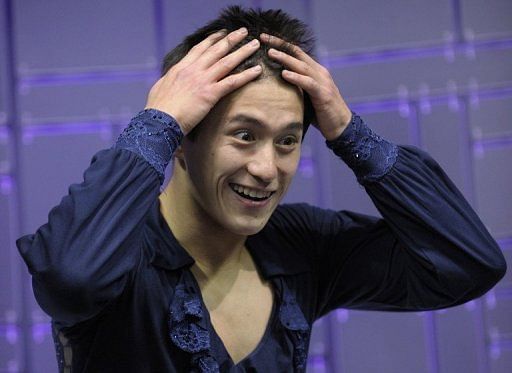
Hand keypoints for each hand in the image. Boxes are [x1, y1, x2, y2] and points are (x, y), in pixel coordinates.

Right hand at [145, 28, 261, 134]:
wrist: (159, 120)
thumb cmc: (158, 109)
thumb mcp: (161, 87)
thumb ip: (171, 79)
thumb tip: (172, 77)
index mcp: (181, 68)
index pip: (199, 49)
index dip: (212, 40)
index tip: (222, 34)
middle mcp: (193, 70)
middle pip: (216, 50)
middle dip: (231, 39)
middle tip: (242, 32)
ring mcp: (203, 80)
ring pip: (227, 62)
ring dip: (243, 51)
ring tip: (255, 44)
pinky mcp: (210, 94)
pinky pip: (232, 81)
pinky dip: (246, 75)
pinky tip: (257, 70)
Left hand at [260, 33, 351, 140]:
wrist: (341, 126)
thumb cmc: (321, 113)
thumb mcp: (306, 97)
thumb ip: (295, 88)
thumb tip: (274, 86)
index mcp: (315, 71)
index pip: (296, 53)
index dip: (281, 44)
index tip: (265, 38)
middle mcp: (320, 72)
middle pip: (298, 54)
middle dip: (280, 45)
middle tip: (263, 37)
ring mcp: (323, 82)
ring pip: (302, 66)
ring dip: (285, 59)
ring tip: (270, 53)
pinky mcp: (324, 95)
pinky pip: (308, 83)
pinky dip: (296, 77)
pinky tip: (284, 74)